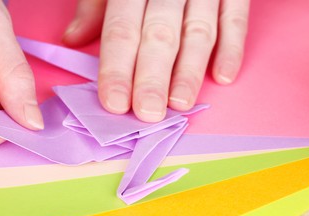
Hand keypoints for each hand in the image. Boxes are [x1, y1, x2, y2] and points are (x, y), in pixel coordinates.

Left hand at [63, 0, 249, 121]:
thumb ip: (94, 7)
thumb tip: (72, 39)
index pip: (121, 30)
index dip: (117, 69)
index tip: (115, 104)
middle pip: (160, 35)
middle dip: (153, 77)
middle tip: (149, 113)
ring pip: (198, 31)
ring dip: (190, 71)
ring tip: (181, 103)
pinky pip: (236, 18)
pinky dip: (232, 47)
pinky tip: (223, 77)